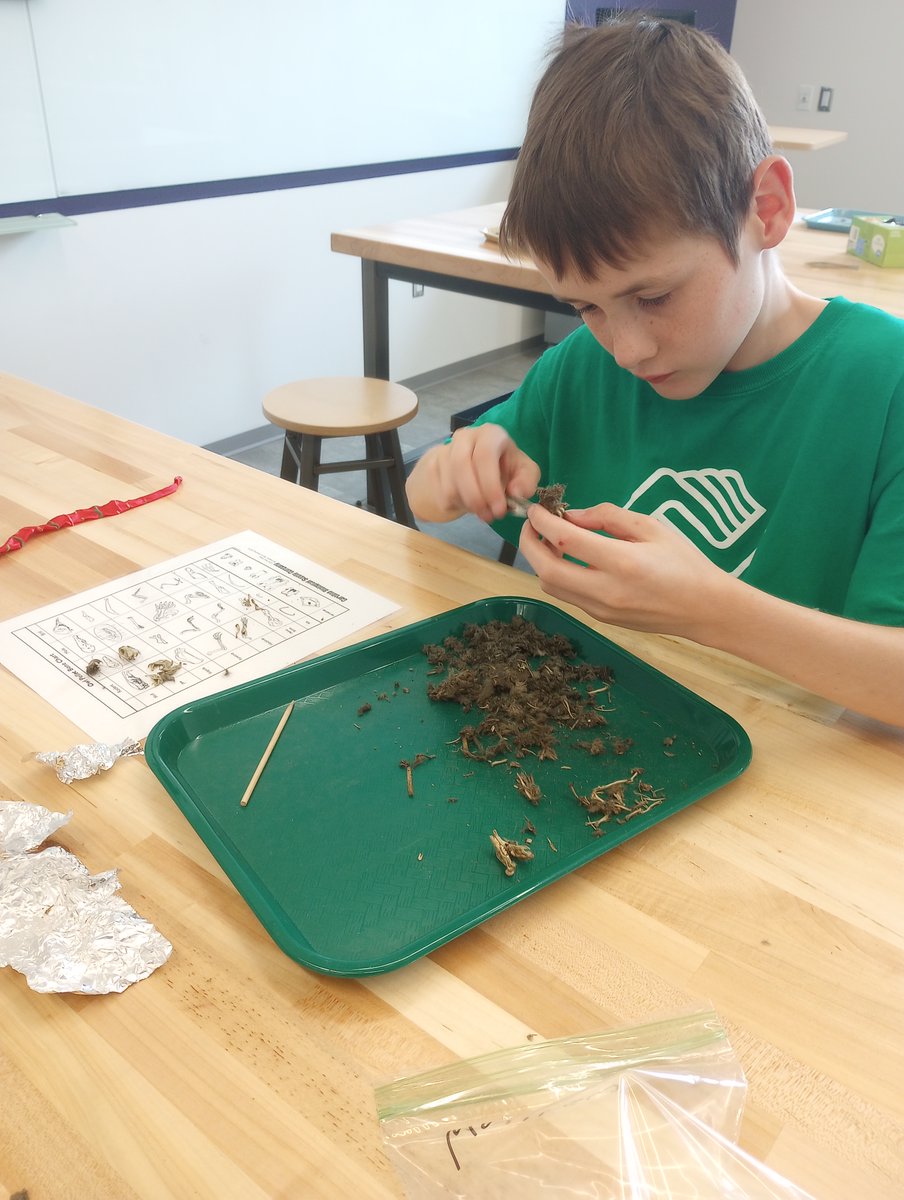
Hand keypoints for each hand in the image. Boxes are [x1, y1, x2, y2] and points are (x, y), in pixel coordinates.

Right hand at [407, 423, 539, 523]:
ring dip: (468, 505)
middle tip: (489, 516)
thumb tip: (516, 492)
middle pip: (461, 467)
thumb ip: (527, 481)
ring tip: (483, 512)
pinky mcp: (433, 466)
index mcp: (490, 434)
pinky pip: (441, 493)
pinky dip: (457, 505)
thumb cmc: (503, 466)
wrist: (474, 464)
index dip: (490, 485)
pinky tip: (469, 504)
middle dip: (476, 498)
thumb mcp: (524, 471)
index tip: (499, 509)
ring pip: (450, 484)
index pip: (484, 455)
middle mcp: (465, 437)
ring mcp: (445, 450)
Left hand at [519, 501, 732, 637]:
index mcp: (621, 562)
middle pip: (545, 570)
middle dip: (529, 545)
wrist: (705, 609)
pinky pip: (568, 596)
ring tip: (551, 541)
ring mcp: (601, 610)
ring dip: (541, 562)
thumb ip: (608, 517)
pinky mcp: (601, 620)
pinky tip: (570, 560)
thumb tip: (572, 515)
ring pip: (551, 586)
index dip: (542, 522)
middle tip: (532, 526)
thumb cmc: (684, 562)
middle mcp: (605, 590)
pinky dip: (558, 575)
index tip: (536, 510)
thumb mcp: (651, 527)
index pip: (565, 539)